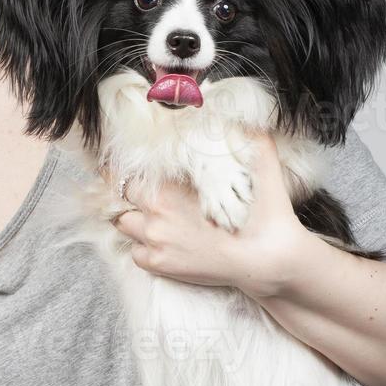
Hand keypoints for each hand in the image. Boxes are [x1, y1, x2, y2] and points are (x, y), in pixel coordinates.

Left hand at [102, 128, 313, 295]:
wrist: (266, 261)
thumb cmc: (261, 216)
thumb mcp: (260, 168)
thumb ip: (253, 140)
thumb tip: (249, 121)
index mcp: (169, 188)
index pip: (125, 174)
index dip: (120, 171)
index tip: (118, 169)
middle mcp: (155, 214)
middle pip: (119, 199)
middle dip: (127, 195)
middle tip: (139, 193)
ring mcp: (155, 242)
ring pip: (124, 225)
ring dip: (134, 219)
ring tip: (152, 218)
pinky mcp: (160, 265)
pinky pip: (135, 254)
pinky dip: (143, 247)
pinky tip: (162, 242)